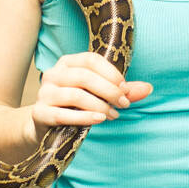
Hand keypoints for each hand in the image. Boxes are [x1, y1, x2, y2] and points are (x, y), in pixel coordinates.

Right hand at [32, 52, 151, 141]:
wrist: (46, 127)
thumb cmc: (77, 106)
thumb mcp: (99, 95)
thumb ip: (122, 91)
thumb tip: (148, 89)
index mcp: (67, 63)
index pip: (91, 60)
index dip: (111, 73)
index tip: (125, 88)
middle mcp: (53, 74)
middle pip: (84, 77)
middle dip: (109, 91)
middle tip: (124, 104)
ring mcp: (44, 93)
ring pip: (75, 95)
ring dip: (100, 105)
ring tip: (114, 115)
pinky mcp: (39, 113)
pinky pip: (63, 114)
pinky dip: (85, 117)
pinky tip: (100, 119)